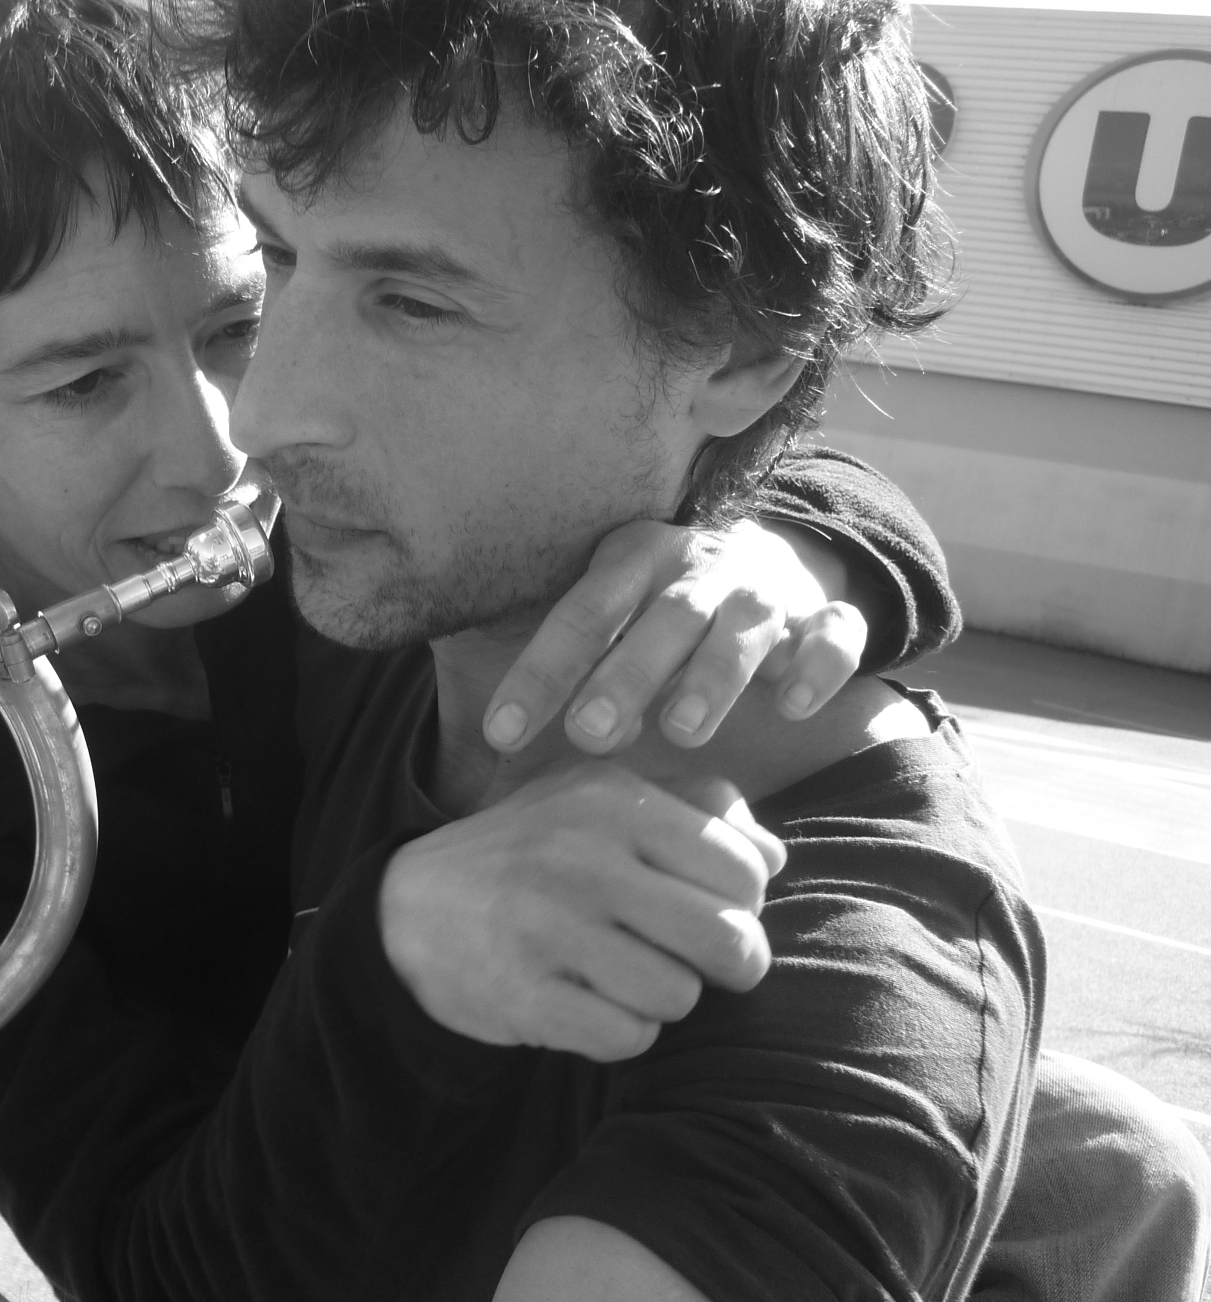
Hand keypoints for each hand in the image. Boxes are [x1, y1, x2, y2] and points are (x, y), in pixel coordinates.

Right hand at [378, 765, 780, 1061]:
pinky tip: (587, 1005)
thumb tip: (774, 856)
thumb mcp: (599, 799)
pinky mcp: (521, 994)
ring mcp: (547, 928)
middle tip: (693, 962)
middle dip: (726, 966)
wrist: (409, 907)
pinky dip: (619, 1033)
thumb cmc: (532, 851)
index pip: (743, 871)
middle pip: (728, 942)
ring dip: (662, 999)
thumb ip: (693, 809)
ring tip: (622, 976)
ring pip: (679, 998)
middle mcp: (581, 858)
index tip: (705, 910)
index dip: (742, 905)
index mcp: (612, 802)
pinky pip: (625, 1038)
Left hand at [483, 517, 867, 757]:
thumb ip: (553, 669)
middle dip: (626, 674)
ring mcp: (765, 586)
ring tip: (684, 729)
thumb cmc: (656, 614)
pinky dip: (820, 662)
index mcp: (631, 557)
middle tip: (590, 734)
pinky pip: (834, 630)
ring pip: (744, 621)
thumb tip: (468, 744)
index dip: (540, 672)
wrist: (767, 564)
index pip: (579, 612)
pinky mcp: (825, 612)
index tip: (500, 734)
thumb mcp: (603, 620)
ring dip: (715, 673)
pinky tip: (794, 705)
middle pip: (662, 615)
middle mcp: (697, 565)